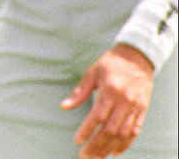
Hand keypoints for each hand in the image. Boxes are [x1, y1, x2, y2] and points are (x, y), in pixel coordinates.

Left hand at [62, 43, 154, 158]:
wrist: (137, 58)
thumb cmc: (110, 64)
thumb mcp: (91, 73)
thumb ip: (79, 92)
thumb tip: (64, 107)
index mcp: (110, 90)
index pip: (97, 115)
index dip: (87, 130)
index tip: (77, 141)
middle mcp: (124, 101)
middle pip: (110, 129)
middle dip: (96, 145)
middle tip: (84, 156)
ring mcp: (135, 107)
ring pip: (123, 133)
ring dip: (109, 147)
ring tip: (97, 158)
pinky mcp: (142, 110)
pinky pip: (135, 130)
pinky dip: (126, 143)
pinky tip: (115, 152)